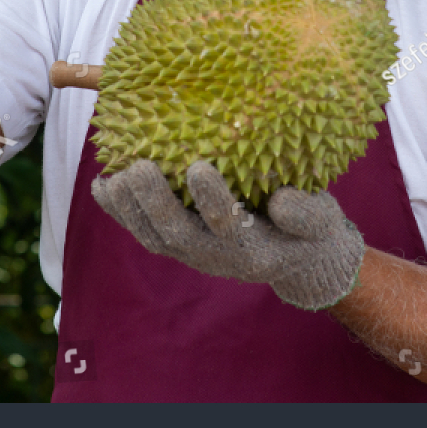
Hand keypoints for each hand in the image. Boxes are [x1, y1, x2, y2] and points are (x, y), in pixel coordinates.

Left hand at [91, 160, 366, 310]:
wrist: (297, 261)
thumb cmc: (312, 232)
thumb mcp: (323, 221)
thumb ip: (307, 213)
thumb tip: (280, 200)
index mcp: (255, 250)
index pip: (228, 227)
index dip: (211, 200)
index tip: (199, 166)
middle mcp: (218, 258)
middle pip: (179, 235)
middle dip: (156, 203)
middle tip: (140, 168)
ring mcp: (195, 254)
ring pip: (154, 238)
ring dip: (130, 209)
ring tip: (113, 176)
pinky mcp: (179, 246)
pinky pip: (144, 232)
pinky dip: (121, 212)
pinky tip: (103, 185)